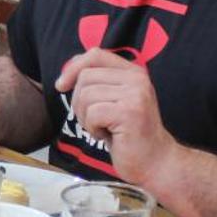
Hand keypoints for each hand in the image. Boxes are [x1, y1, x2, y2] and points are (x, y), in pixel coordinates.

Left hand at [55, 48, 173, 186]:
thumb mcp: (114, 102)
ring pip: (86, 95)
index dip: (73, 67)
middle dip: (79, 101)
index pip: (95, 54)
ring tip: (103, 128)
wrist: (155, 162)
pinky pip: (92, 113)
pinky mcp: (129, 112)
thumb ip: (98, 84)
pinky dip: (92, 128)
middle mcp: (137, 79)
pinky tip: (106, 135)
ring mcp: (135, 94)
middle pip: (86, 77)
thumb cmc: (129, 135)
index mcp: (133, 72)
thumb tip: (67, 74)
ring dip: (86, 117)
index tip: (61, 85)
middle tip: (93, 120)